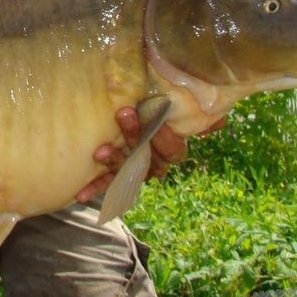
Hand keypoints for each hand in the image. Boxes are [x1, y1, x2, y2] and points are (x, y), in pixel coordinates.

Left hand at [74, 108, 224, 202]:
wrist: (137, 112)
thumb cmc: (161, 105)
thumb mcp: (181, 102)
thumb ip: (201, 112)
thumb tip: (216, 123)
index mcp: (171, 147)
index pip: (173, 149)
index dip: (166, 137)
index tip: (155, 118)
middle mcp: (155, 161)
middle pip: (149, 156)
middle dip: (136, 136)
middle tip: (124, 114)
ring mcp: (135, 169)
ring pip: (127, 169)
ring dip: (115, 162)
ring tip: (102, 150)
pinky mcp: (116, 172)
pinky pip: (107, 182)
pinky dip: (95, 187)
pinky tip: (79, 194)